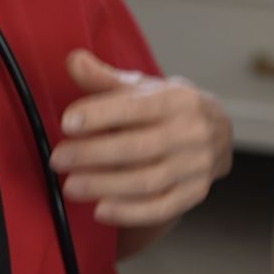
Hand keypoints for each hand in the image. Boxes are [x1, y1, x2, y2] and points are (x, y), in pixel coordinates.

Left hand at [50, 50, 232, 228]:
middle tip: (57, 160)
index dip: (101, 115)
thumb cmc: (166, 108)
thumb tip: (73, 60)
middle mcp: (192, 132)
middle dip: (94, 154)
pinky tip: (100, 211)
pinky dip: (130, 212)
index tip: (67, 122)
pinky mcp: (194, 193)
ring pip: (147, 181)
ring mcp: (196, 166)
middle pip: (138, 147)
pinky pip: (161, 208)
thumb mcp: (141, 88)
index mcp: (177, 100)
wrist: (216, 134)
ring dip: (105, 186)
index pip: (136, 107)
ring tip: (70, 187)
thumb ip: (104, 79)